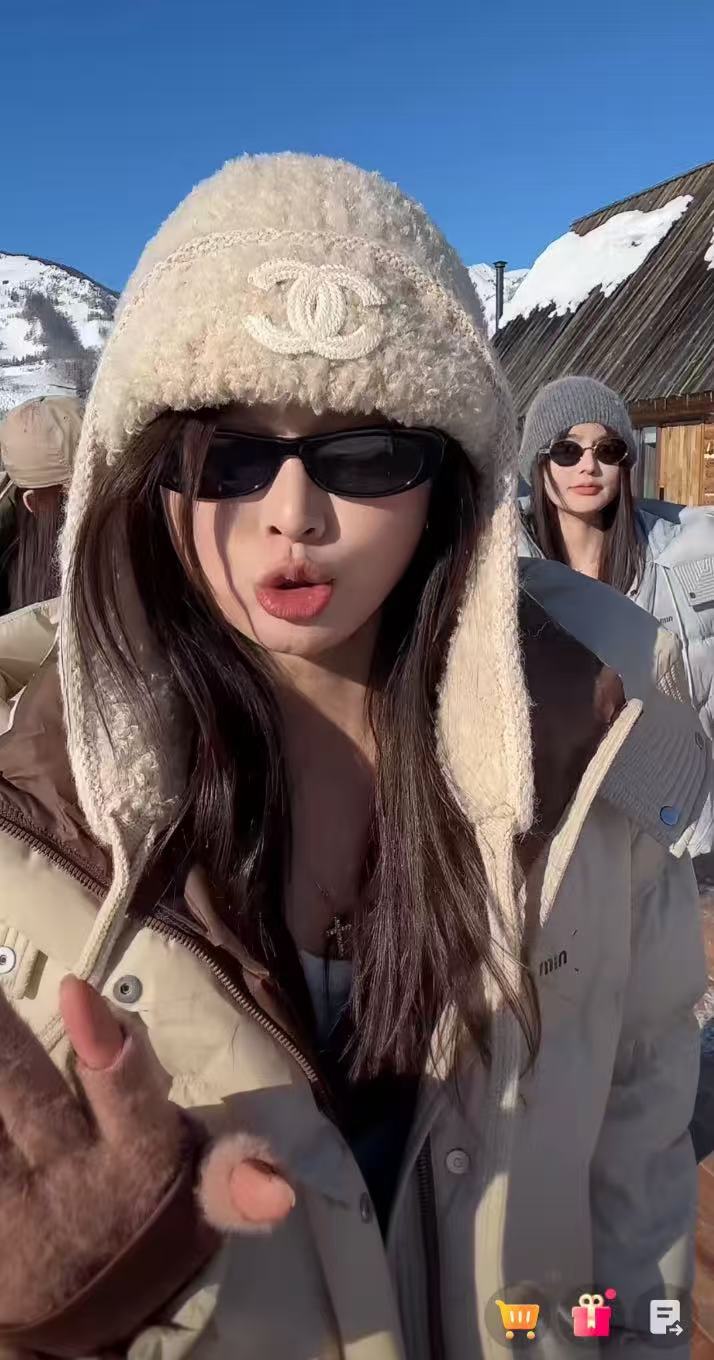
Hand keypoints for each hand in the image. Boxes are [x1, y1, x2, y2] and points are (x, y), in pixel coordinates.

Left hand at [0, 976, 294, 1329]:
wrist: (77, 1329)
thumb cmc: (148, 1227)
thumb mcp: (200, 1209)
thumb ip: (231, 1179)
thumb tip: (280, 1190)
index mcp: (137, 1160)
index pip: (127, 1094)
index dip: (101, 1043)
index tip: (75, 991)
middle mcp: (69, 1174)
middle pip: (26, 1088)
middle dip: (3, 1038)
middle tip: (11, 993)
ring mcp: (13, 1194)